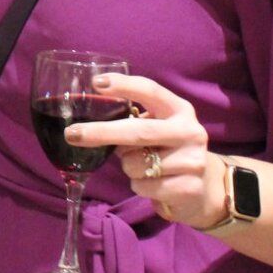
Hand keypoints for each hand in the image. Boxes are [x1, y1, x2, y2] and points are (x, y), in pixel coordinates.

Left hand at [65, 73, 225, 228]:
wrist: (201, 189)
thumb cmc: (167, 152)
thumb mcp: (155, 130)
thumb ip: (130, 122)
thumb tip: (87, 123)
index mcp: (179, 110)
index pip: (150, 90)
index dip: (123, 85)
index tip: (96, 83)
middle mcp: (190, 131)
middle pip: (138, 130)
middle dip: (101, 132)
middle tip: (72, 134)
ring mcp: (193, 160)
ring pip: (136, 164)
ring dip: (128, 168)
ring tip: (143, 168)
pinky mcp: (190, 187)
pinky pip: (144, 186)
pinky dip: (139, 186)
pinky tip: (153, 184)